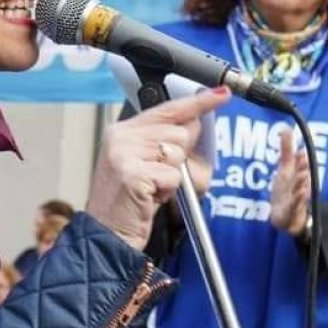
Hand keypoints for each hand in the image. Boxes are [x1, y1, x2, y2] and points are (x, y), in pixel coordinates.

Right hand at [86, 88, 229, 249]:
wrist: (106, 233)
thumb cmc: (126, 203)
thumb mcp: (144, 165)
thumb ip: (166, 141)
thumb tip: (195, 121)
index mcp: (121, 131)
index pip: (167, 110)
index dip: (198, 102)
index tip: (221, 93)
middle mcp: (120, 138)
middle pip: (179, 134)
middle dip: (177, 159)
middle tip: (155, 178)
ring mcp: (124, 154)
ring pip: (178, 154)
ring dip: (171, 177)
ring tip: (150, 188)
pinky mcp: (132, 174)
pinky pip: (173, 176)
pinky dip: (167, 191)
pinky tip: (148, 197)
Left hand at [269, 128, 310, 236]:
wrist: (285, 216)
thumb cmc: (286, 190)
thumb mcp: (284, 170)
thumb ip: (286, 151)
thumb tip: (287, 129)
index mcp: (295, 174)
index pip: (298, 164)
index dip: (299, 158)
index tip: (299, 150)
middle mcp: (298, 184)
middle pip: (301, 174)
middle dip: (302, 167)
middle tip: (303, 158)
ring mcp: (296, 197)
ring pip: (300, 188)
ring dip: (301, 182)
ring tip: (303, 174)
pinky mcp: (292, 209)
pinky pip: (296, 204)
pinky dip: (298, 199)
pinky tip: (301, 193)